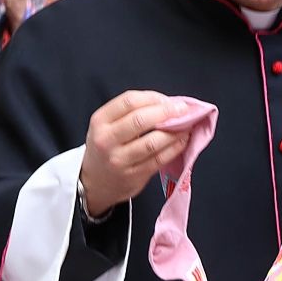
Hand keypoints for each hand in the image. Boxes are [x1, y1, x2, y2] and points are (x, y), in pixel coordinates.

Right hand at [78, 91, 190, 216]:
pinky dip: (174, 148)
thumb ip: (131, 112)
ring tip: (186, 126)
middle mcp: (107, 140)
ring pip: (152, 142)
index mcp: (100, 121)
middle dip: (167, 112)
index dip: (154, 98)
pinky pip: (159, 159)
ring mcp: (119, 160)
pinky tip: (182, 141)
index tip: (169, 100)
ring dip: (174, 132)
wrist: (95, 182)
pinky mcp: (133, 176)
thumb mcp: (106, 125)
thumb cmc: (107, 147)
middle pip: (140, 120)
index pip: (129, 101)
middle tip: (184, 110)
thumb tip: (167, 103)